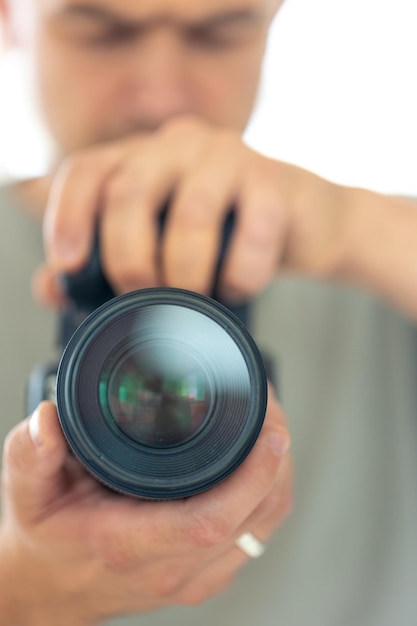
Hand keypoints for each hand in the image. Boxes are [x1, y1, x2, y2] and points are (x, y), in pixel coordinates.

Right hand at [0, 395, 291, 625]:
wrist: (48, 589)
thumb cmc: (44, 539)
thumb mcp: (27, 491)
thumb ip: (32, 453)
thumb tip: (49, 418)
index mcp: (130, 545)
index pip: (210, 519)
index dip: (252, 476)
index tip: (270, 431)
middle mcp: (171, 567)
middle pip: (254, 517)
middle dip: (275, 457)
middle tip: (269, 405)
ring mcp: (194, 576)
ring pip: (264, 526)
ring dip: (277, 473)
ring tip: (269, 423)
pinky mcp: (206, 575)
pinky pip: (256, 534)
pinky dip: (268, 494)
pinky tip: (261, 462)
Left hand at [38, 115, 346, 306]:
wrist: (304, 221)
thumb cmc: (226, 235)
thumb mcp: (161, 245)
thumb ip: (104, 262)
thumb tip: (50, 288)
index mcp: (143, 157)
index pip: (88, 170)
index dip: (68, 216)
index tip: (67, 266)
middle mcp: (179, 146)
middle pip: (131, 191)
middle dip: (129, 257)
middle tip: (142, 297)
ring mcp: (230, 156)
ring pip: (191, 211)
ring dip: (185, 270)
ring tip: (191, 303)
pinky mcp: (276, 181)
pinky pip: (254, 229)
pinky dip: (240, 272)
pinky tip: (236, 288)